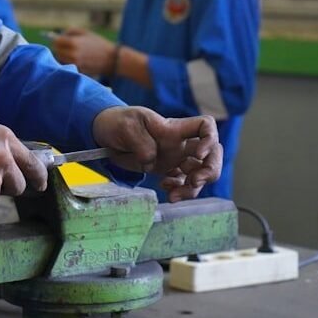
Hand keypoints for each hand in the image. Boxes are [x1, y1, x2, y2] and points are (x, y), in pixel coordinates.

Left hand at [52, 27, 115, 76]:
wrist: (111, 59)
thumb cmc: (98, 43)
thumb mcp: (84, 32)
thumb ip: (70, 31)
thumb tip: (59, 35)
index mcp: (73, 43)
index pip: (56, 42)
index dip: (57, 40)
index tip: (59, 40)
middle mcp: (71, 55)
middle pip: (56, 51)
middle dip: (59, 48)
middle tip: (64, 46)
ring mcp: (74, 64)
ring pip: (60, 60)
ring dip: (62, 55)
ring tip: (71, 52)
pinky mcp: (77, 71)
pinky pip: (67, 66)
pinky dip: (68, 62)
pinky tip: (76, 59)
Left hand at [92, 106, 221, 201]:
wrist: (105, 135)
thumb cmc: (117, 122)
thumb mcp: (126, 125)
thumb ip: (141, 142)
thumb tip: (152, 161)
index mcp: (174, 129)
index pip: (206, 126)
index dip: (210, 140)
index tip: (197, 155)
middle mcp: (180, 144)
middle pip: (212, 154)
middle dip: (211, 170)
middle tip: (195, 181)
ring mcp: (175, 158)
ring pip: (199, 173)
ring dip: (194, 188)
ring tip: (174, 195)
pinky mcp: (166, 171)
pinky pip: (183, 184)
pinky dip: (180, 191)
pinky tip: (167, 190)